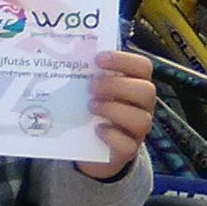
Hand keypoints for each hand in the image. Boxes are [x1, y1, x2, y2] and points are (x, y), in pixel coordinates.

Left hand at [80, 50, 155, 178]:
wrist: (89, 148)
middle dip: (116, 86)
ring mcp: (137, 130)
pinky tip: (97, 129)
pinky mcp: (128, 151)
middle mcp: (141, 106)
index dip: (123, 60)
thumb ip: (85, 75)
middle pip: (146, 91)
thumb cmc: (91, 111)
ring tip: (91, 107)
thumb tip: (60, 55)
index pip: (142, 67)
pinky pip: (128, 145)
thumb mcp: (90, 91)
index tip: (98, 59)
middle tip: (91, 87)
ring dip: (113, 109)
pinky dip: (112, 136)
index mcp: (135, 85)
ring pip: (141, 119)